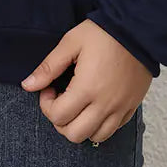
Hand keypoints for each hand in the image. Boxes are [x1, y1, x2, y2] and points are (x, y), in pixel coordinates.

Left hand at [20, 18, 152, 143]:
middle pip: (74, 134)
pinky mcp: (132, 106)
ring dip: (80, 126)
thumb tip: (27, 86)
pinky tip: (95, 106)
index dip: (46, 105)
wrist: (138, 28)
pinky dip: (100, 125)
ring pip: (95, 137)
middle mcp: (105, 104)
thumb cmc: (103, 33)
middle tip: (60, 100)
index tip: (49, 89)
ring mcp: (120, 108)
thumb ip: (48, 67)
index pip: (58, 116)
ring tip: (78, 106)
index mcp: (87, 89)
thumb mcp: (71, 43)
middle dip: (60, 121)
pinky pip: (114, 130)